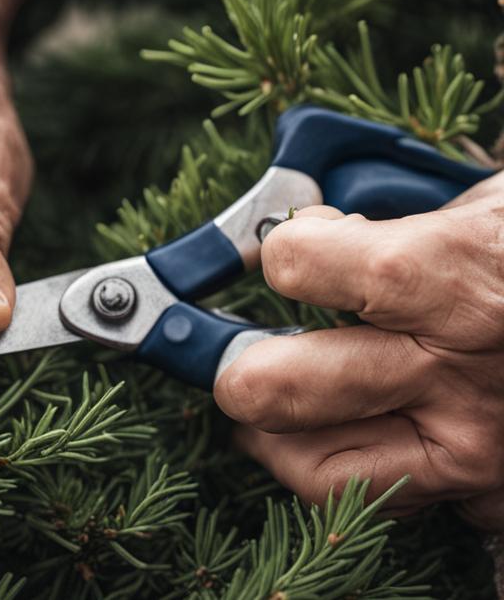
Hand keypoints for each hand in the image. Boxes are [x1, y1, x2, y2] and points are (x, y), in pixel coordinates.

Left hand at [214, 171, 503, 527]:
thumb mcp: (496, 207)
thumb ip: (400, 217)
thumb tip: (304, 227)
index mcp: (456, 278)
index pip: (296, 266)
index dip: (280, 249)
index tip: (291, 247)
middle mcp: (457, 373)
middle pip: (272, 389)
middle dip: (234, 366)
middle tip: (235, 351)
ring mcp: (476, 449)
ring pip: (314, 472)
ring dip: (273, 438)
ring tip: (270, 404)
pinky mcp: (491, 497)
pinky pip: (384, 503)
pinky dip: (353, 470)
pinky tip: (355, 431)